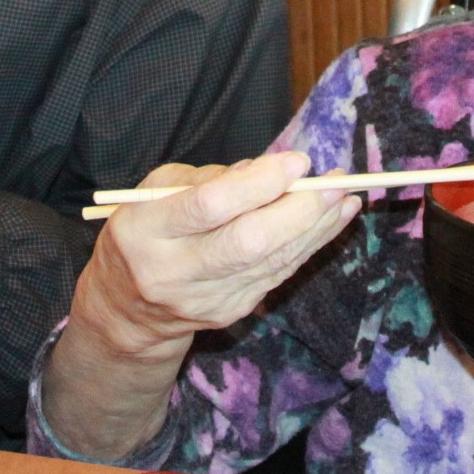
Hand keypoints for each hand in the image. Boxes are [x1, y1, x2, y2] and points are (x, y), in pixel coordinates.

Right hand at [68, 152, 361, 362]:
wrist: (127, 309)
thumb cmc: (146, 230)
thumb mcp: (159, 190)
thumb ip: (211, 178)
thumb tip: (272, 169)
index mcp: (146, 230)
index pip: (211, 206)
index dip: (259, 183)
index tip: (297, 161)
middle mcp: (174, 271)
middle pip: (249, 243)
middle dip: (300, 211)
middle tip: (333, 183)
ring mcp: (205, 299)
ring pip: (272, 262)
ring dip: (316, 228)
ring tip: (346, 197)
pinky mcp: (231, 312)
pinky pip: (277, 274)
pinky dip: (308, 245)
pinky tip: (332, 220)